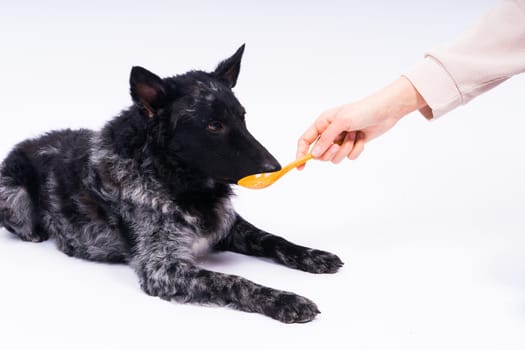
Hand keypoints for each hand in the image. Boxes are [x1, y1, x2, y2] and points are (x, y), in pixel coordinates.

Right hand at [296, 77, 426, 166]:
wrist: (385, 111)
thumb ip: (325, 139)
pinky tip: (362, 138)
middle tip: (337, 146)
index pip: (305, 140)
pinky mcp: (353, 145)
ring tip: (354, 136)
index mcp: (322, 123)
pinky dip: (356, 149)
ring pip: (335, 157)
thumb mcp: (340, 122)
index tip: (300, 166)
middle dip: (330, 152)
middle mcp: (330, 132)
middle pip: (320, 153)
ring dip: (346, 149)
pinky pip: (349, 157)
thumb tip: (314, 154)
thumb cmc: (362, 111)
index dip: (301, 153)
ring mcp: (341, 139)